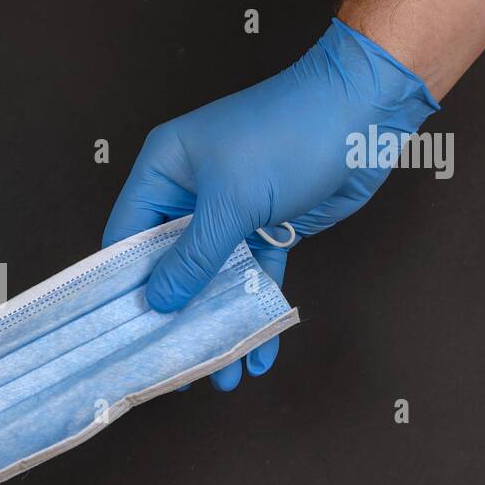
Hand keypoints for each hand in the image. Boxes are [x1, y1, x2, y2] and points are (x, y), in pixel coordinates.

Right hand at [102, 18, 438, 389]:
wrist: (367, 112)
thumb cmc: (290, 132)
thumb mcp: (232, 199)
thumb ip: (194, 256)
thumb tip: (160, 302)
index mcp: (164, 170)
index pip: (126, 236)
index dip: (121, 284)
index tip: (118, 332)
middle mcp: (190, 193)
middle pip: (168, 265)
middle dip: (172, 316)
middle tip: (167, 364)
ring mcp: (229, 213)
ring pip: (212, 279)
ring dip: (216, 324)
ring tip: (219, 372)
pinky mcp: (267, 229)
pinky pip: (253, 279)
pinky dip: (255, 313)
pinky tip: (257, 353)